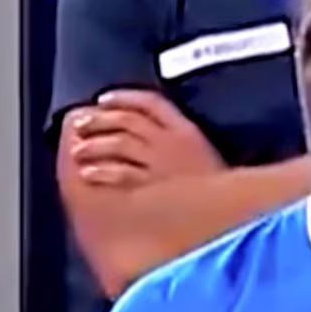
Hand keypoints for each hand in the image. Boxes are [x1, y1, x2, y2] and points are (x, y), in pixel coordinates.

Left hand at [70, 89, 223, 187]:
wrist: (231, 214)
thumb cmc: (220, 188)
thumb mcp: (208, 155)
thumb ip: (184, 142)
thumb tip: (159, 136)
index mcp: (187, 130)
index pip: (151, 102)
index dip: (124, 97)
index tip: (104, 99)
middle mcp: (171, 142)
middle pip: (128, 121)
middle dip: (101, 120)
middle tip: (81, 123)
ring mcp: (160, 163)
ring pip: (119, 144)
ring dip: (95, 145)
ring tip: (79, 149)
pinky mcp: (152, 186)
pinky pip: (120, 173)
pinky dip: (102, 171)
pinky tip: (88, 173)